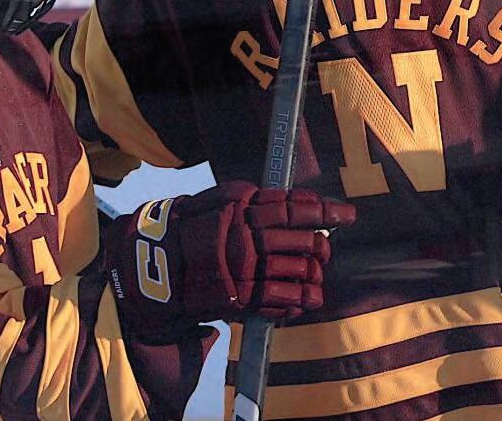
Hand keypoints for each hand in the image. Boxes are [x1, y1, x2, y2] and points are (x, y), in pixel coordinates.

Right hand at [105, 182, 355, 341]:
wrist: (154, 265)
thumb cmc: (190, 227)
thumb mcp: (218, 200)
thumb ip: (254, 200)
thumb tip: (293, 202)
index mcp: (244, 209)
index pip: (295, 208)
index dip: (326, 211)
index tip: (347, 215)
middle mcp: (248, 239)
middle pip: (304, 241)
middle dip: (322, 246)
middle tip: (325, 249)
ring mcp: (245, 270)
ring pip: (298, 272)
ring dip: (315, 276)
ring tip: (318, 278)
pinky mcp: (240, 298)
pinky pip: (282, 300)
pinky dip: (300, 301)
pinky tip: (308, 300)